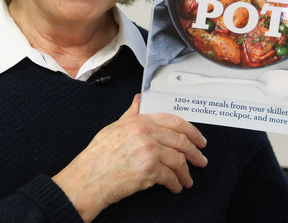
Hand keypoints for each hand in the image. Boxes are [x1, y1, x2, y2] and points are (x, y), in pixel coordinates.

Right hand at [52, 94, 207, 221]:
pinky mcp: (149, 170)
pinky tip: (175, 187)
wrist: (87, 179)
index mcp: (139, 121)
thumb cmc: (97, 157)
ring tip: (187, 180)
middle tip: (200, 160)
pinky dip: (176, 184)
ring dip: (186, 172)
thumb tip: (139, 100)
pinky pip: (170, 177)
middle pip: (181, 141)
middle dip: (194, 153)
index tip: (198, 140)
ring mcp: (148, 151)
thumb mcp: (113, 128)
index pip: (174, 121)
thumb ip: (131, 114)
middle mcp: (145, 134)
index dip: (191, 131)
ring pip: (178, 160)